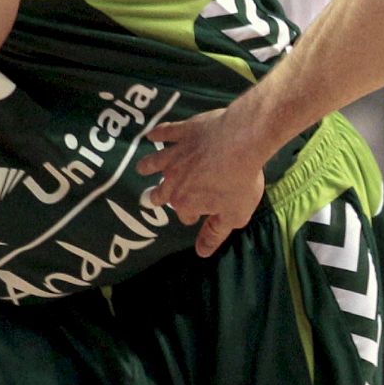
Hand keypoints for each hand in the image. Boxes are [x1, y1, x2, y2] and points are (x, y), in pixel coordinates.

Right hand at [137, 109, 267, 256]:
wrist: (241, 141)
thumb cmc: (239, 181)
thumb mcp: (233, 215)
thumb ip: (215, 234)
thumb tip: (201, 253)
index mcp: (185, 202)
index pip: (185, 215)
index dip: (193, 215)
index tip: (200, 214)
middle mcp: (174, 180)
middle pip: (160, 192)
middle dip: (157, 197)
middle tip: (153, 198)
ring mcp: (176, 154)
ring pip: (154, 162)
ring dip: (147, 166)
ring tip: (142, 168)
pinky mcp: (183, 131)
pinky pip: (165, 132)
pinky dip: (157, 133)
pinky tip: (152, 134)